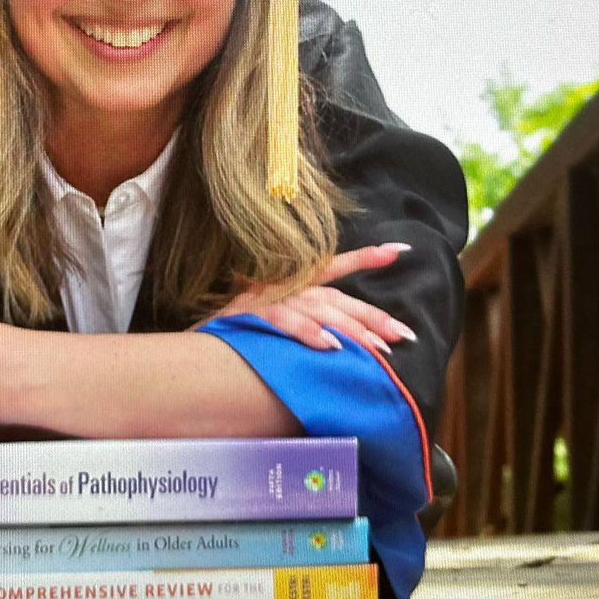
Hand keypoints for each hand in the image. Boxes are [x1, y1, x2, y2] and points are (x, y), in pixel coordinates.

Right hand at [206, 244, 415, 354]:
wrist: (194, 340)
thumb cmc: (236, 332)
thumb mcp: (272, 319)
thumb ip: (306, 322)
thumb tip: (343, 342)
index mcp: (291, 284)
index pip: (334, 267)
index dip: (366, 258)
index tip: (400, 251)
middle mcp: (285, 288)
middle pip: (338, 299)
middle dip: (372, 316)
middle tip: (403, 333)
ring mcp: (269, 300)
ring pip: (320, 310)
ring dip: (350, 329)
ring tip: (379, 347)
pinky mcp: (254, 315)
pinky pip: (287, 323)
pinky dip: (309, 334)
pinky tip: (331, 347)